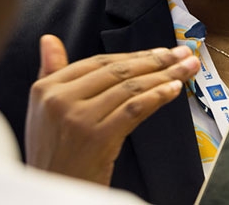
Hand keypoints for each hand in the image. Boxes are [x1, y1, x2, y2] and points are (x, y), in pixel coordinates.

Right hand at [24, 34, 199, 184]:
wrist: (52, 196)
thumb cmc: (54, 155)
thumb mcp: (42, 111)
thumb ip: (50, 73)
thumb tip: (49, 40)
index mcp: (46, 88)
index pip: (99, 62)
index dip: (134, 55)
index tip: (160, 51)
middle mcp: (59, 100)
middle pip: (118, 71)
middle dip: (156, 61)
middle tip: (182, 54)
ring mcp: (78, 119)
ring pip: (130, 88)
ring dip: (165, 76)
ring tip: (186, 69)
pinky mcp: (97, 138)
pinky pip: (134, 109)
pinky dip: (157, 97)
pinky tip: (174, 90)